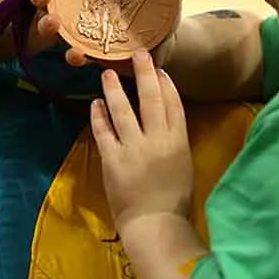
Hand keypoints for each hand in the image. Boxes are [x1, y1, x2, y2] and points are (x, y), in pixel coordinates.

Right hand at [28, 0, 193, 68]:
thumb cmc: (161, 10)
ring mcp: (83, 32)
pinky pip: (76, 54)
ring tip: (53, 22)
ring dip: (47, 24)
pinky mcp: (92, 54)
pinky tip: (76, 54)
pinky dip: (73, 55)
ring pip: (55, 27)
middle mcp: (82, 6)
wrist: (166, 43)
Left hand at [90, 50, 193, 232]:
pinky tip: (95, 103)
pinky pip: (103, 132)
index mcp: (178, 142)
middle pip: (150, 100)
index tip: (159, 70)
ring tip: (107, 74)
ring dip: (115, 90)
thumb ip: (175, 142)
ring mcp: (133, 149)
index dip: (166, 85)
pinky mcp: (112, 160)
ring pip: (122, 111)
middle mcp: (156, 140)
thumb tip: (166, 123)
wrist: (155, 225)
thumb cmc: (174, 200)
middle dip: (144, 74)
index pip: (173, 105)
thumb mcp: (184, 166)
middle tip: (137, 53)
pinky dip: (98, 116)